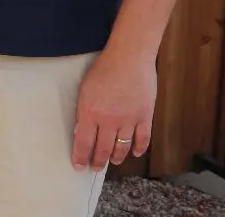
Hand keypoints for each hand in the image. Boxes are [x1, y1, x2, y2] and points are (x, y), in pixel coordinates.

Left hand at [70, 47, 156, 170]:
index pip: (83, 143)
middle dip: (98, 161)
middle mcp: (108, 120)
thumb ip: (84, 110)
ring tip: (113, 161)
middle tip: (95, 167)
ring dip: (116, 156)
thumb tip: (81, 129)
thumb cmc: (104, 68)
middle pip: (102, 149)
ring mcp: (128, 120)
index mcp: (89, 112)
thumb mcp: (85, 89)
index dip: (81, 157)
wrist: (129, 56)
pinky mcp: (144, 116)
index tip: (79, 166)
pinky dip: (139, 149)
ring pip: (122, 147)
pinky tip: (135, 153)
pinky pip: (143, 139)